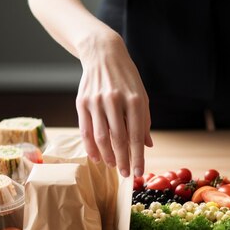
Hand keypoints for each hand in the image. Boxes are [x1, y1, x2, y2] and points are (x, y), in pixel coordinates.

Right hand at [76, 31, 151, 176]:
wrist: (103, 54)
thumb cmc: (126, 79)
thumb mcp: (141, 96)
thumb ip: (144, 122)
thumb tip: (147, 146)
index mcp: (134, 100)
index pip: (136, 135)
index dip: (137, 157)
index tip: (139, 173)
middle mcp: (114, 100)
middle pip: (118, 139)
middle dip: (123, 160)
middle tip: (125, 175)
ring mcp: (96, 101)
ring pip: (101, 137)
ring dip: (107, 156)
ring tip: (112, 166)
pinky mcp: (82, 102)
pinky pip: (85, 130)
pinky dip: (90, 147)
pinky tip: (96, 158)